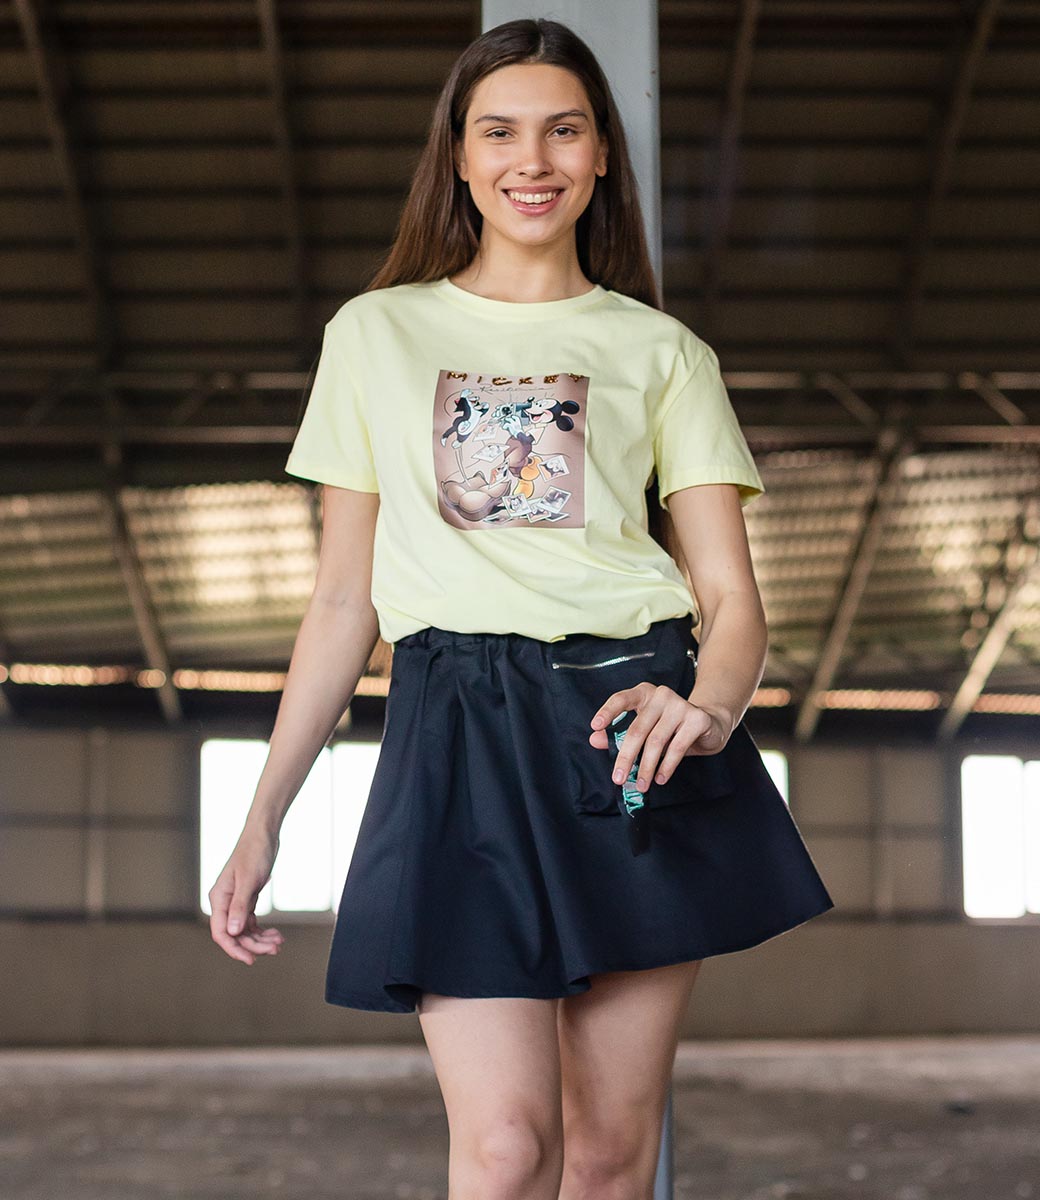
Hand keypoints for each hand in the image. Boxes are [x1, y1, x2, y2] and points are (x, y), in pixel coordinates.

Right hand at [208, 828, 284, 964]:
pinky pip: (252, 922)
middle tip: (275, 948)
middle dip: (254, 945)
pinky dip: (263, 930)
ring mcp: (235, 902)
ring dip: (261, 939)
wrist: (263, 835)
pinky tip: (276, 935)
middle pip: (235, 935)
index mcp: (219, 898)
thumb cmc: (254, 853)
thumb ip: (239, 906)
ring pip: (245, 931)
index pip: (221, 933)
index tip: (251, 960)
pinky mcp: (247, 899)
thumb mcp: (248, 880)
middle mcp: (224, 903)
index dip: (234, 949)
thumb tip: (232, 932)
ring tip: (279, 942)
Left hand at [588, 682, 730, 794]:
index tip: (595, 726)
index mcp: (644, 693)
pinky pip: (677, 747)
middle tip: (618, 778)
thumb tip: (595, 739)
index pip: (621, 699)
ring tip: (641, 785)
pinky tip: (660, 778)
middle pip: (637, 729)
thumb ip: (618, 733)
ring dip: (646, 767)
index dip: (608, 712)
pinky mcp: (697, 718)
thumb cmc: (670, 728)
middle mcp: (661, 695)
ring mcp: (680, 705)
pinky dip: (667, 766)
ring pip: (656, 741)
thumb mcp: (644, 729)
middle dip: (625, 757)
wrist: (708, 724)